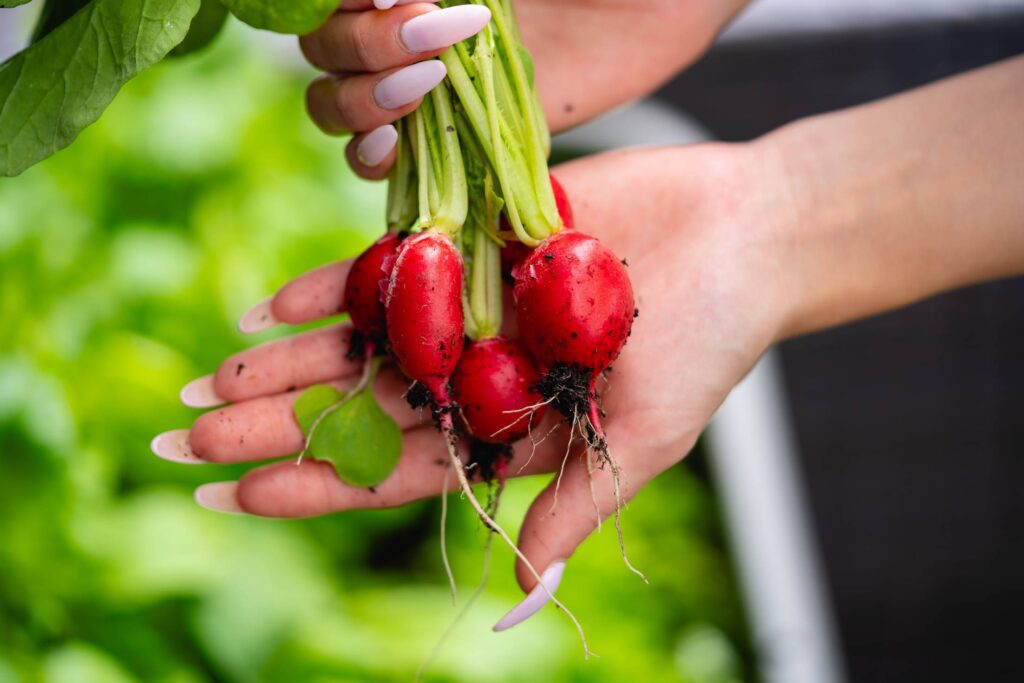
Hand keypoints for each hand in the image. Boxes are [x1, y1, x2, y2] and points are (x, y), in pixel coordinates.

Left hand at [153, 141, 791, 624]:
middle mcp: (475, 371)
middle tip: (181, 440)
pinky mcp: (473, 243)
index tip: (236, 494)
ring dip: (283, 364)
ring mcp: (468, 309)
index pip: (394, 469)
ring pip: (358, 344)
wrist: (744, 233)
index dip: (314, 484)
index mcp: (506, 428)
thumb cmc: (711, 342)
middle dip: (272, 428)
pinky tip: (267, 309)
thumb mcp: (646, 441)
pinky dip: (330, 287)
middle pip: (358, 409)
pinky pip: (387, 268)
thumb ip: (572, 508)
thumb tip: (515, 598)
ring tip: (204, 382)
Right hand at [299, 0, 746, 177]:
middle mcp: (401, 23)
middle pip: (324, 47)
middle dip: (365, 42)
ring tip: (426, 86)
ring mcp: (422, 81)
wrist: (662, 2)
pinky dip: (372, 157)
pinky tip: (396, 147)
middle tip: (434, 33)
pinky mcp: (453, 136)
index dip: (344, 1)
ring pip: (335, 101)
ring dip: (361, 99)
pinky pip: (379, 160)